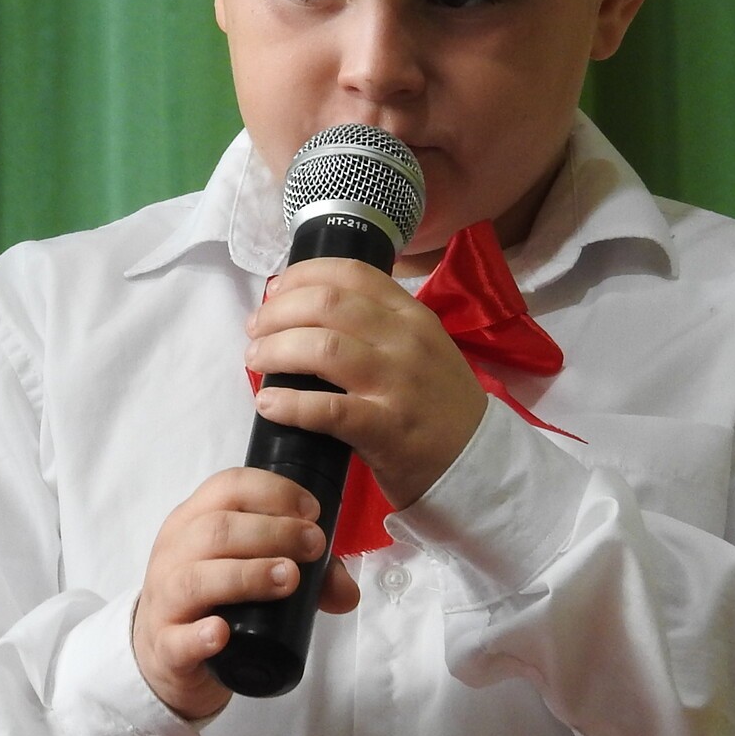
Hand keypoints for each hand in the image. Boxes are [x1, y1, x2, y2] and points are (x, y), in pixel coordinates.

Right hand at [133, 468, 357, 719]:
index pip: (226, 487)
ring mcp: (165, 600)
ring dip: (248, 575)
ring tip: (289, 578)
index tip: (312, 511)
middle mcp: (174, 554)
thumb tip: (346, 591)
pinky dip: (201, 634)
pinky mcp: (166, 647)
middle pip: (216, 529)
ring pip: (197, 578)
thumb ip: (306, 576)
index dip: (272, 491)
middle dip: (273, 532)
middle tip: (313, 546)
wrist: (166, 656)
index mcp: (193, 522)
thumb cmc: (214, 601)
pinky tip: (222, 631)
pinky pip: (178, 638)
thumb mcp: (250, 573)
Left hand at [246, 258, 486, 506]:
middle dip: (278, 312)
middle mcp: (406, 341)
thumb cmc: (437, 404)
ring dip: (275, 350)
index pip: (351, 273)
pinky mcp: (387, 429)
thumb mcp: (420, 347)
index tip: (275, 292)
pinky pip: (327, 409)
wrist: (478, 462)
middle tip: (255, 329)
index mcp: (411, 315)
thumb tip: (305, 307)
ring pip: (322, 348)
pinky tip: (268, 403)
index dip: (301, 275)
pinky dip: (289, 404)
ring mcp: (398, 384)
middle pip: (326, 304)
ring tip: (255, 360)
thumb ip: (375, 324)